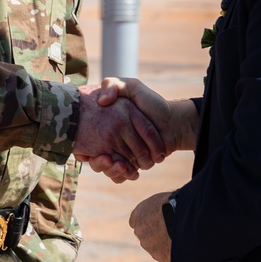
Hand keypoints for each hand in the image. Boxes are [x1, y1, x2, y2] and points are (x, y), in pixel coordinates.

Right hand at [80, 78, 199, 181]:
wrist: (175, 123)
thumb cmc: (153, 104)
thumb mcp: (132, 86)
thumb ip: (115, 85)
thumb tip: (102, 101)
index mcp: (107, 123)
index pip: (90, 137)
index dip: (85, 145)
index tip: (85, 148)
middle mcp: (111, 138)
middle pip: (98, 155)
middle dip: (101, 161)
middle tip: (105, 158)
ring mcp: (120, 152)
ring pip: (107, 167)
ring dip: (113, 170)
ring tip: (121, 166)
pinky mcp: (129, 164)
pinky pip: (119, 175)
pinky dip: (122, 176)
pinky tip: (130, 172)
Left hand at [130, 191, 172, 261]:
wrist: (181, 216)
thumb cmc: (174, 203)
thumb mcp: (160, 201)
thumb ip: (154, 210)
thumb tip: (158, 212)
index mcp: (137, 215)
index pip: (136, 221)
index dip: (147, 222)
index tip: (155, 222)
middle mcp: (139, 230)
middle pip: (145, 235)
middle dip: (154, 234)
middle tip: (168, 229)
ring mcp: (147, 244)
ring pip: (154, 246)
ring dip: (162, 243)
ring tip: (176, 234)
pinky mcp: (158, 255)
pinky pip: (164, 254)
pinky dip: (170, 251)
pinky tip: (179, 242)